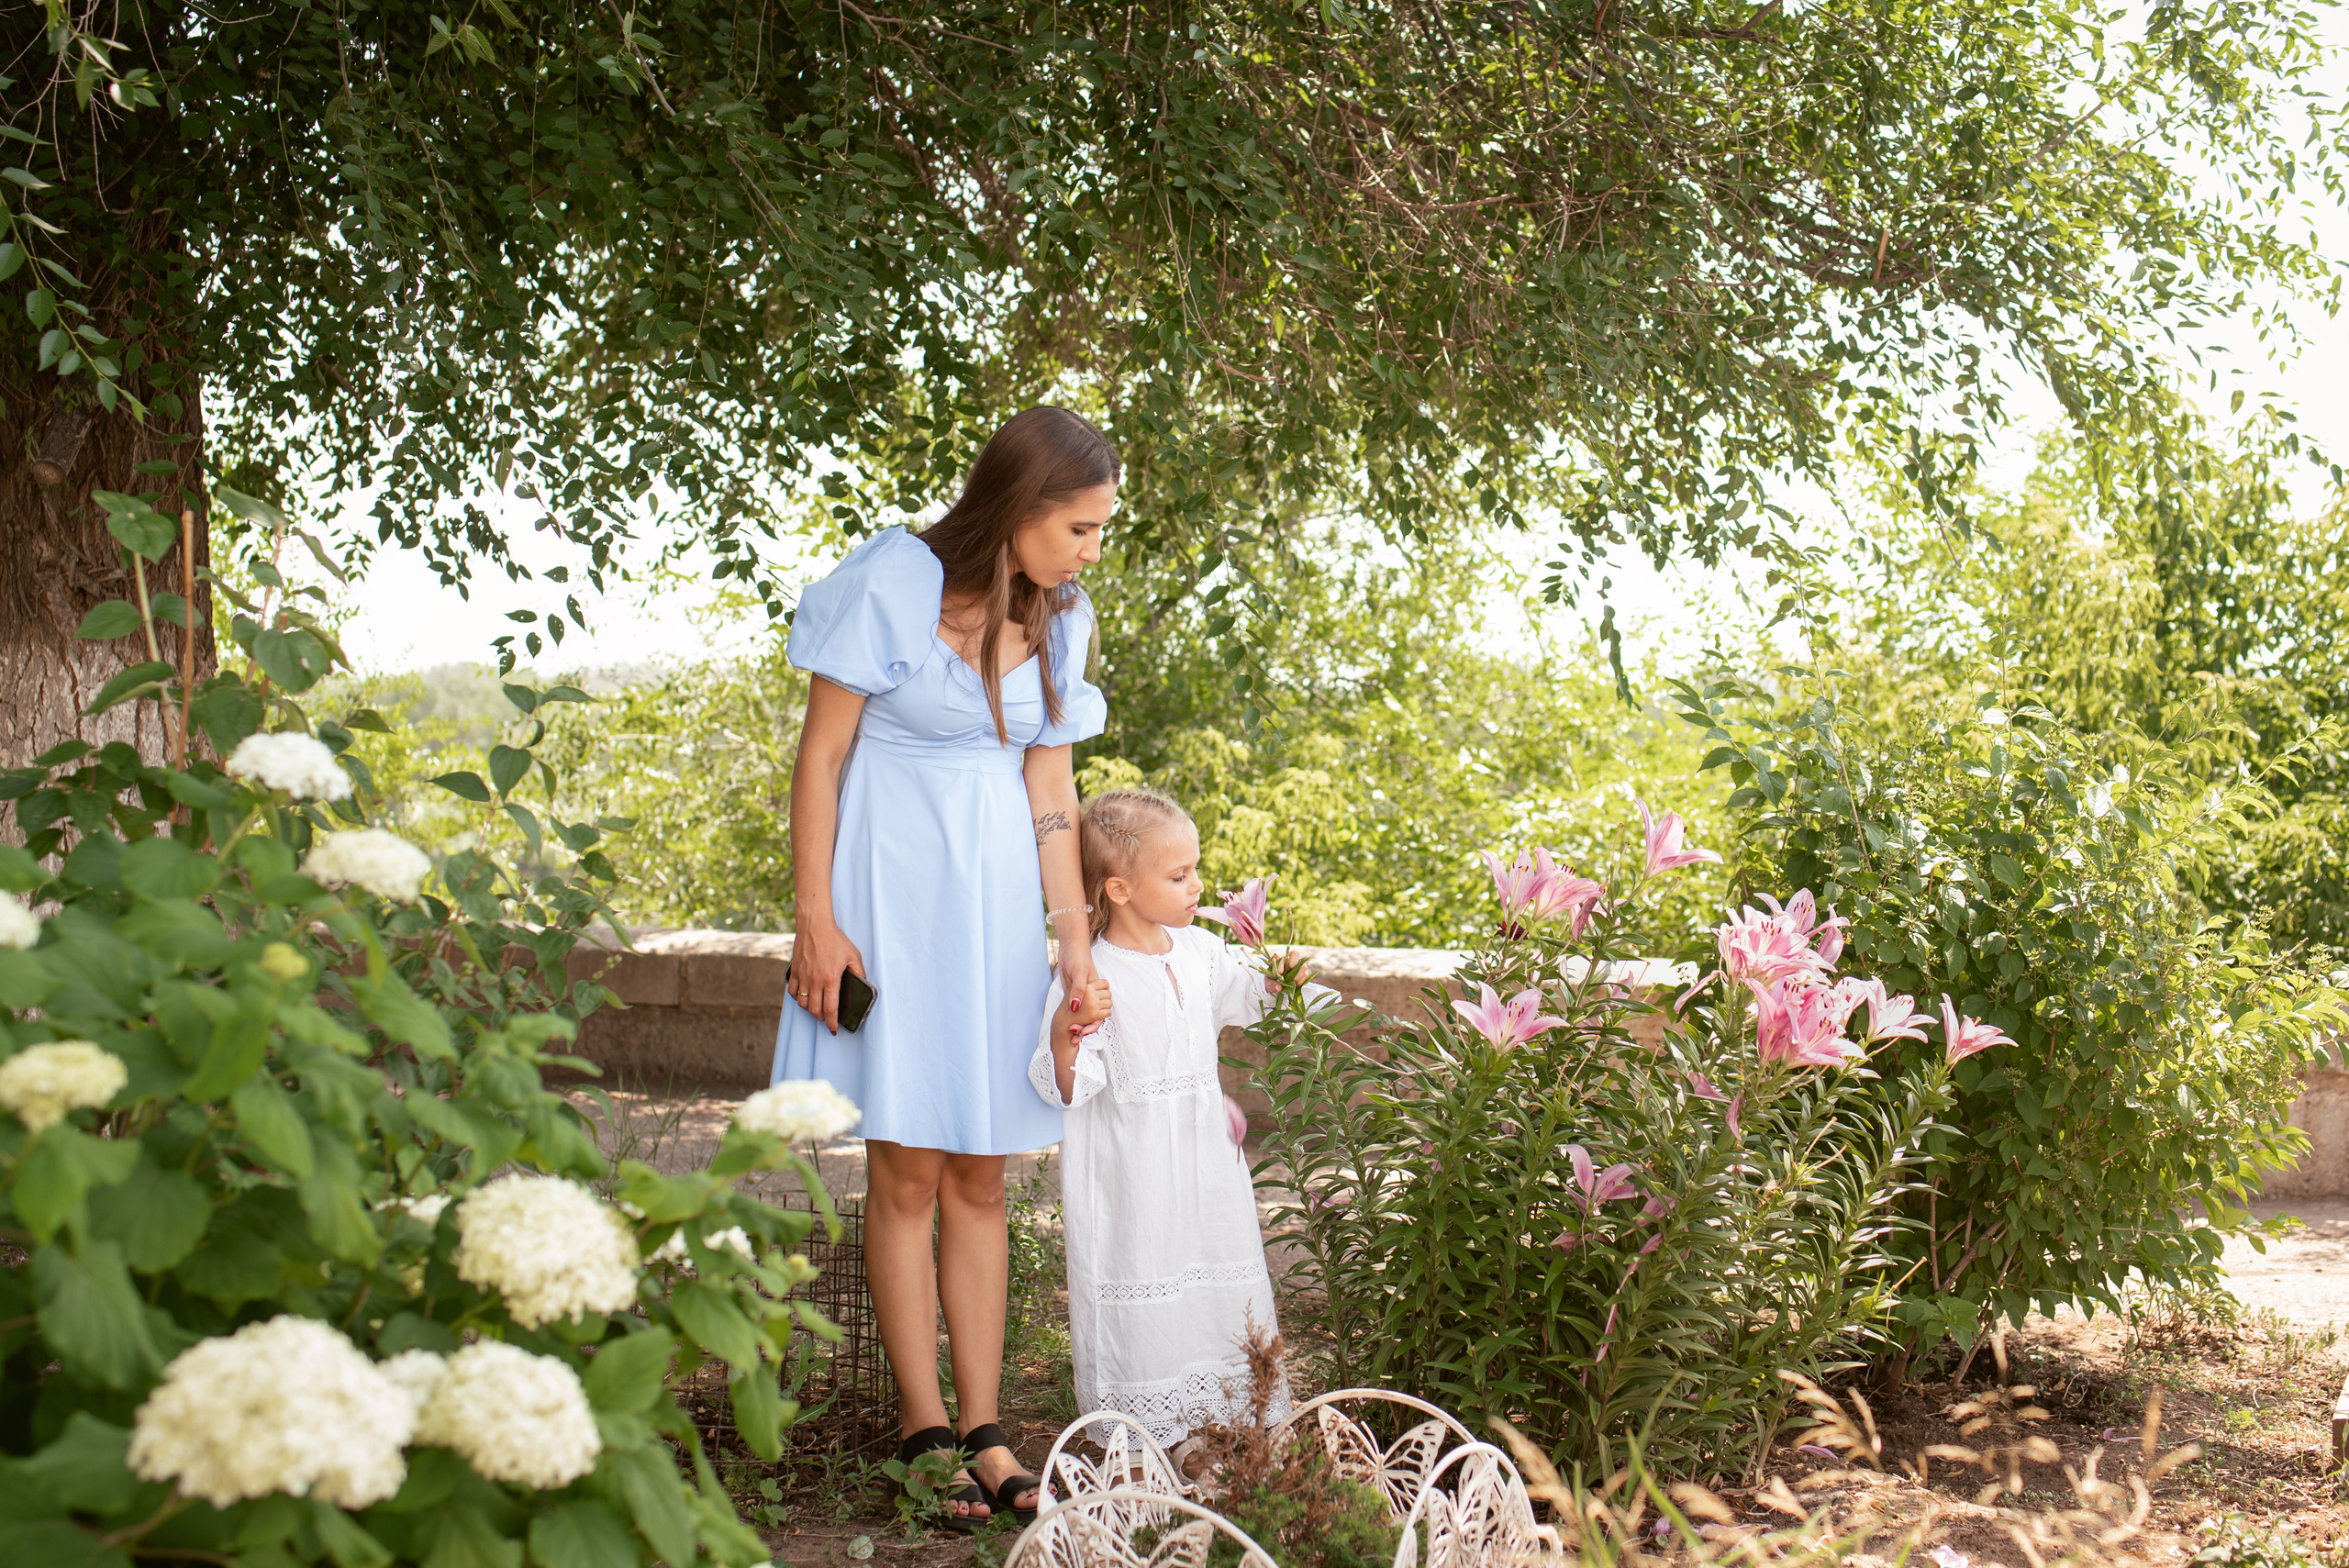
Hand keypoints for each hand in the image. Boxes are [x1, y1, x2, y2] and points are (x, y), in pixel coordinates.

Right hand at [790, 921, 867, 1035]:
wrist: (815, 925)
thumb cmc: (835, 939)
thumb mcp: (853, 955)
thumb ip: (859, 972)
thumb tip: (862, 984)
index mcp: (831, 979)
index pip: (831, 1009)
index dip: (832, 1023)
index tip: (834, 1029)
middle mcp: (814, 981)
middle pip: (815, 1010)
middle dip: (822, 1019)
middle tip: (827, 1019)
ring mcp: (802, 977)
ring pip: (802, 1004)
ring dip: (810, 1010)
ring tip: (817, 1008)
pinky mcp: (794, 972)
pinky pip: (793, 992)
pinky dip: (798, 998)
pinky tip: (804, 997)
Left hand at [1060, 948, 1104, 1040]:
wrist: (1070, 945)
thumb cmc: (1077, 956)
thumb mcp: (1077, 974)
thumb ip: (1078, 990)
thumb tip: (1075, 1007)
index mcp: (1097, 991)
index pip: (1100, 1014)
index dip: (1091, 1026)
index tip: (1081, 1034)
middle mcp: (1092, 994)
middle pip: (1092, 1017)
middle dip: (1084, 1029)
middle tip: (1074, 1040)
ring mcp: (1083, 993)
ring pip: (1084, 1014)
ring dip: (1079, 1025)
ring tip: (1071, 1037)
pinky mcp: (1073, 990)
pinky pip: (1075, 1007)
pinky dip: (1072, 1016)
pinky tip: (1066, 1024)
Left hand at [1265, 947, 1309, 992]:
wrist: (1278, 985)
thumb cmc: (1272, 981)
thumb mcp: (1268, 983)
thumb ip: (1271, 984)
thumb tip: (1279, 987)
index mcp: (1280, 960)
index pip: (1283, 956)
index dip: (1283, 964)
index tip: (1280, 972)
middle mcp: (1290, 960)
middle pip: (1296, 954)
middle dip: (1293, 963)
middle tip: (1290, 972)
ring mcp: (1298, 967)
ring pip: (1303, 966)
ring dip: (1298, 976)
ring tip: (1292, 982)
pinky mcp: (1303, 974)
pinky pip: (1305, 976)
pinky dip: (1301, 981)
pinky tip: (1295, 985)